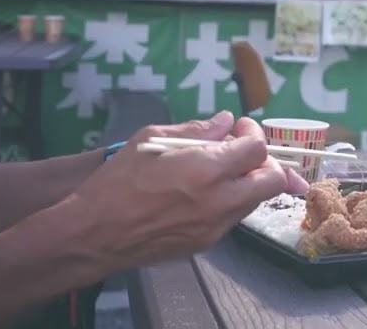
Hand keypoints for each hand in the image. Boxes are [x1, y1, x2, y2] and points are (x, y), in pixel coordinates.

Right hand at [69, 111, 299, 272]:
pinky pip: (232, 218)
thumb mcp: (150, 141)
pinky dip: (230, 201)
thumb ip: (195, 130)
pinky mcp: (206, 245)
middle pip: (273, 181)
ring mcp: (215, 227)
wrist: (93, 235)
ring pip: (254, 201)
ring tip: (221, 170)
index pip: (257, 150)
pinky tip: (204, 193)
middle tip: (243, 151)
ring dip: (248, 182)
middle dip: (266, 162)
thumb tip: (224, 122)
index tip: (239, 128)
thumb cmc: (117, 181)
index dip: (253, 133)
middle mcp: (220, 201)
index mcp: (206, 170)